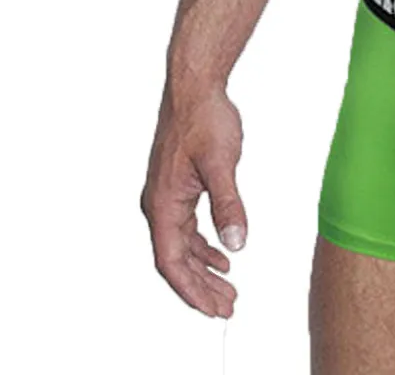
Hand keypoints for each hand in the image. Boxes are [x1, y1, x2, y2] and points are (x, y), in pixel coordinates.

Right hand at [140, 81, 245, 317]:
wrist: (195, 85)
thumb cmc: (204, 118)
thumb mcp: (222, 163)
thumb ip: (229, 204)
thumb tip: (236, 243)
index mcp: (162, 204)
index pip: (172, 262)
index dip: (192, 290)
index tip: (213, 309)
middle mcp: (159, 205)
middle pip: (176, 261)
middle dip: (201, 287)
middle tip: (227, 308)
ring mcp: (167, 196)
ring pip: (182, 246)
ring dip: (203, 269)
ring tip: (228, 289)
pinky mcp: (178, 187)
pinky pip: (187, 228)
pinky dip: (203, 245)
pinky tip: (222, 254)